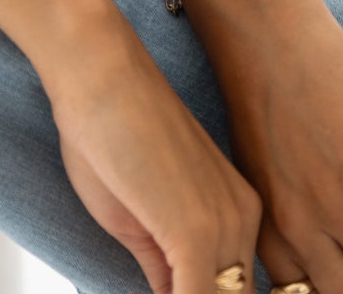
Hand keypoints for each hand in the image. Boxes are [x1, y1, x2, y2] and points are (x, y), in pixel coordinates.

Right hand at [39, 14, 263, 293]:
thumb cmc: (107, 130)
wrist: (98, 71)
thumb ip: (161, 266)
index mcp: (238, 211)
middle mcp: (244, 221)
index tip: (177, 288)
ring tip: (157, 288)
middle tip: (163, 288)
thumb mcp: (135, 218)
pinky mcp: (195, 234)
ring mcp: (224, 228)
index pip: (234, 290)